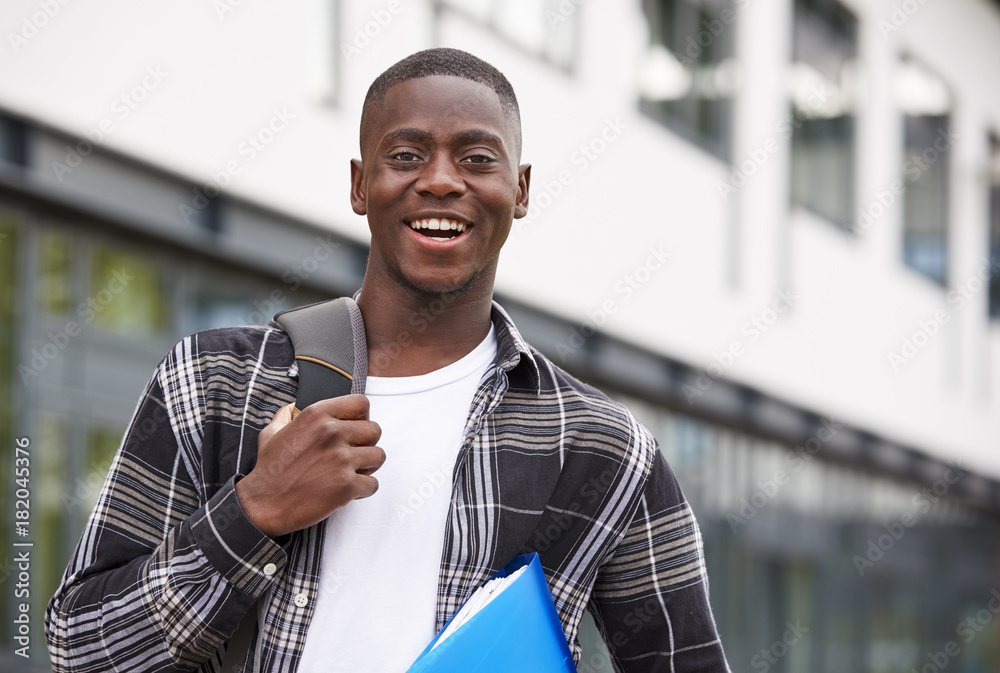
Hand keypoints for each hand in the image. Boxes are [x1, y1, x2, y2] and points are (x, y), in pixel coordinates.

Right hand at [235, 394, 384, 537]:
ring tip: (352, 473)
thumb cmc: (268, 470)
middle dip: (366, 444)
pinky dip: (364, 489)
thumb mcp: (272, 432)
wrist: (263, 504)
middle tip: (354, 455)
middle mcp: (332, 433)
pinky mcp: (347, 485)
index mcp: (316, 415)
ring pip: (378, 456)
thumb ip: (286, 415)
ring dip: (368, 466)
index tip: (356, 428)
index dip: (362, 416)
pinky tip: (348, 490)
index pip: (360, 403)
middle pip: (374, 430)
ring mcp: (341, 459)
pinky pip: (373, 483)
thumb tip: (294, 406)